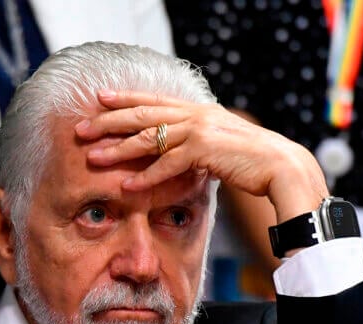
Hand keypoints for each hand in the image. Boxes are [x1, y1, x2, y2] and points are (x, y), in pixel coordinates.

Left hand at [74, 90, 328, 223]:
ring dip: (118, 149)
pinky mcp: (205, 150)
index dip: (126, 99)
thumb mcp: (220, 145)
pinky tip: (127, 185)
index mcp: (198, 110)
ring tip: (92, 158)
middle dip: (109, 121)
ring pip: (149, 138)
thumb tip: (182, 154)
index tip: (100, 100)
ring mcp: (200, 130)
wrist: (281, 166)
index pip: (155, 101)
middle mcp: (196, 115)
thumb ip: (198, 145)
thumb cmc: (252, 161)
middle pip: (143, 115)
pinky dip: (146, 176)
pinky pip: (167, 165)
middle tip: (81, 128)